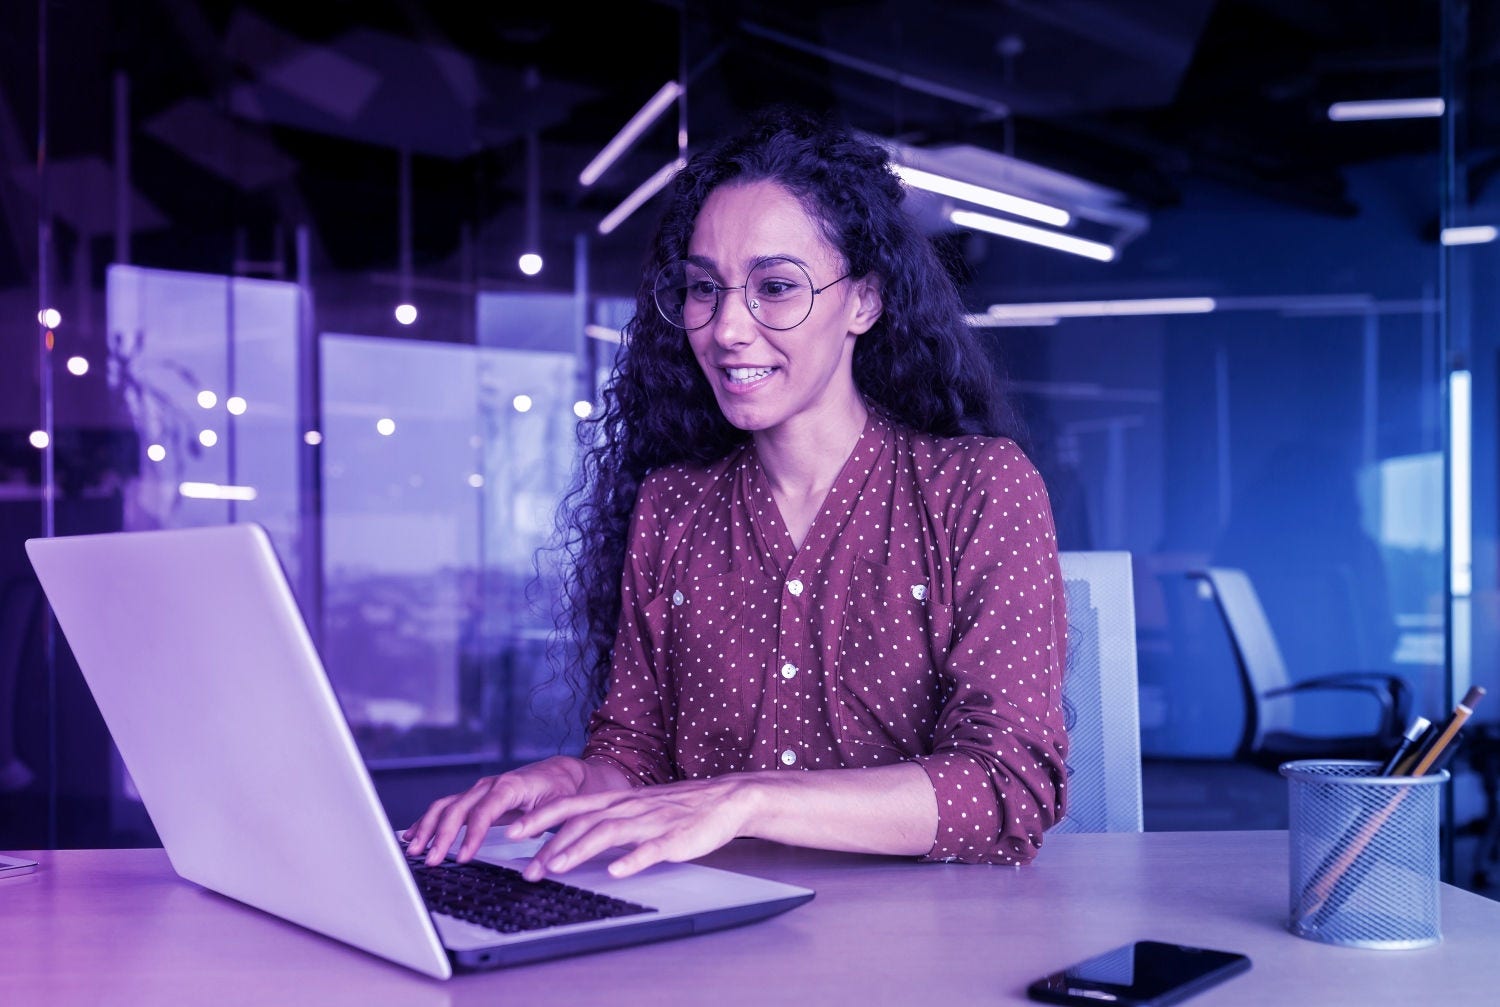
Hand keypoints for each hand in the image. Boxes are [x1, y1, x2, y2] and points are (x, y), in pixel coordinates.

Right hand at [402, 755, 619, 865]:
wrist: (563, 772)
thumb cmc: (563, 788)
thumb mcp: (561, 804)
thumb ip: (541, 819)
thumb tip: (517, 836)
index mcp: (510, 786)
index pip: (483, 811)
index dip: (471, 834)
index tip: (462, 857)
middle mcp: (490, 785)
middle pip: (457, 809)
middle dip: (441, 835)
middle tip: (431, 861)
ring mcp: (480, 791)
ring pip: (446, 806)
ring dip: (428, 828)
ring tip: (415, 851)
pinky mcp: (477, 798)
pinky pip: (447, 808)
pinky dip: (429, 821)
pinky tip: (413, 835)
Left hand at [508, 775, 758, 880]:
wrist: (724, 800)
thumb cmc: (677, 808)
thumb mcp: (636, 808)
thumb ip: (605, 819)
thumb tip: (568, 837)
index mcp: (616, 800)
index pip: (569, 805)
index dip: (539, 817)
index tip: (512, 832)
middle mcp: (628, 807)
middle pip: (581, 821)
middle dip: (550, 843)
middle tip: (526, 867)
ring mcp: (650, 822)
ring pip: (608, 833)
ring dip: (579, 850)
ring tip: (557, 867)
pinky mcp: (674, 838)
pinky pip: (650, 849)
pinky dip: (631, 860)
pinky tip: (616, 872)